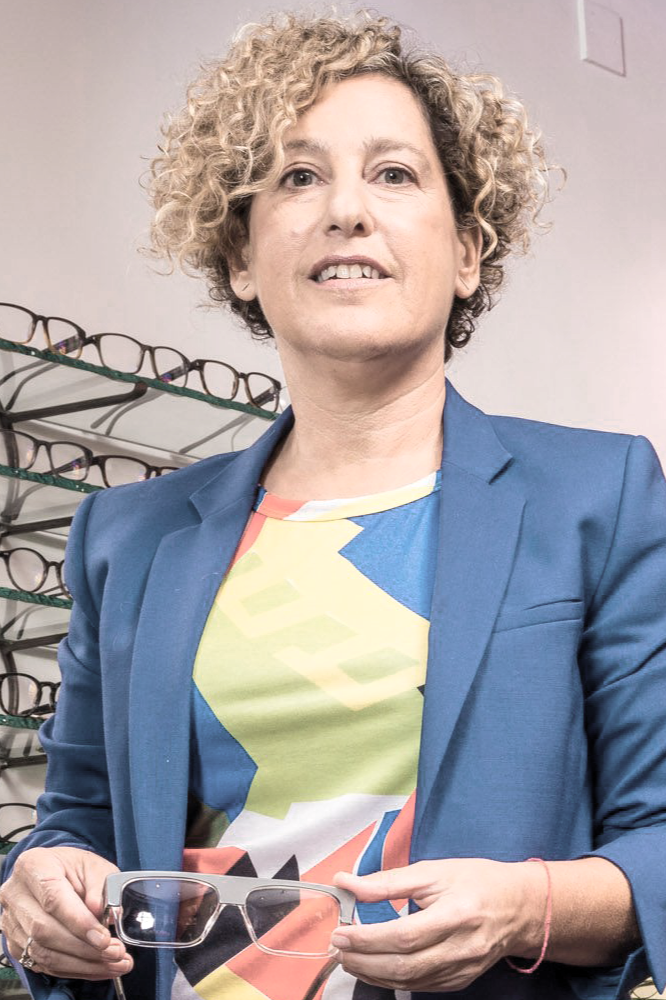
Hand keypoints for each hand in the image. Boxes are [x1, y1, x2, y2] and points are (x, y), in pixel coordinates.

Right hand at [0, 846, 133, 980]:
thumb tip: (103, 914)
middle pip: (45, 931)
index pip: (53, 899)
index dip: (79, 923)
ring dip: (82, 964)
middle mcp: (15, 894)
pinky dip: (74, 969)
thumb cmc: (74, 868)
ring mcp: (12, 922)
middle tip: (116, 953)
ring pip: (43, 953)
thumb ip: (101, 887)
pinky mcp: (15, 944)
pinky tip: (98, 967)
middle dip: (84, 948)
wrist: (55, 874)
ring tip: (114, 964)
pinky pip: (43, 964)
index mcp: (34, 866)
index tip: (104, 939)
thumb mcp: (94, 866)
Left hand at [331, 859, 541, 992]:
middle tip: (338, 947)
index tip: (341, 931)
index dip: (368, 937)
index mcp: (456, 914)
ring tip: (349, 958)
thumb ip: (389, 881)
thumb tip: (348, 882)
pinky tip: (374, 967)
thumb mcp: (433, 871)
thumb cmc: (477, 882)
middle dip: (363, 959)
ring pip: (409, 981)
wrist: (519, 907)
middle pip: (403, 965)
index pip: (403, 935)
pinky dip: (391, 979)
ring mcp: (461, 970)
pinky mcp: (459, 981)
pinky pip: (420, 986)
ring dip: (372, 972)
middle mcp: (461, 948)